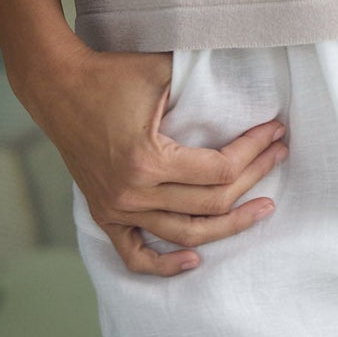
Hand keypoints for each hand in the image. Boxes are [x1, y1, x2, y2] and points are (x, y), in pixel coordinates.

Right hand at [26, 43, 288, 277]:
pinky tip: (196, 261)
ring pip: (185, 235)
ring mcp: (116, 209)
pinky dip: (165, 265)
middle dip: (253, 178)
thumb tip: (250, 87)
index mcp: (148, 160)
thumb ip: (203, 84)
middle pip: (210, 204)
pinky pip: (135, 255)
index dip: (255, 151)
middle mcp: (132, 193)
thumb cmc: (112, 73)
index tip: (275, 132)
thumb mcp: (162, 71)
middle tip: (279, 156)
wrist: (57, 86)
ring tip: (261, 209)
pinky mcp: (105, 214)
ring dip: (228, 225)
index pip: (219, 170)